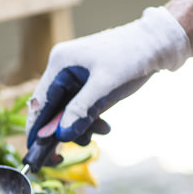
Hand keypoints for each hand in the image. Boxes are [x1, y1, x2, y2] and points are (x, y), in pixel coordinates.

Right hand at [26, 6, 189, 147]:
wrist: (160, 42)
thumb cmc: (133, 56)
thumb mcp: (106, 86)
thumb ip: (81, 111)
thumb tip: (62, 136)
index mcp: (60, 64)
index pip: (39, 102)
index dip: (36, 128)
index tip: (34, 150)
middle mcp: (62, 69)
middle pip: (51, 109)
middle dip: (63, 129)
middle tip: (69, 151)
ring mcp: (74, 76)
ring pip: (66, 111)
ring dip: (80, 126)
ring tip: (100, 132)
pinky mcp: (86, 83)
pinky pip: (80, 107)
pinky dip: (89, 119)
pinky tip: (104, 125)